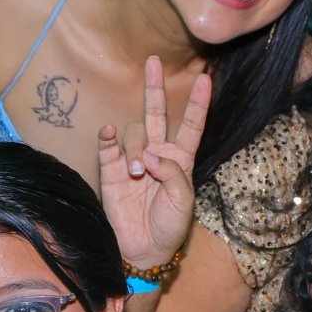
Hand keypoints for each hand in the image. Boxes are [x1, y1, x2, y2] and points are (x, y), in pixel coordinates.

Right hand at [97, 57, 210, 269]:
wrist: (144, 249)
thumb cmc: (170, 227)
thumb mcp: (183, 202)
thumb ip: (172, 174)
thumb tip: (150, 155)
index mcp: (180, 159)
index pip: (191, 125)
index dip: (197, 103)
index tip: (204, 78)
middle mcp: (157, 153)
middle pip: (156, 113)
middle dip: (155, 88)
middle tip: (153, 62)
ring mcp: (133, 159)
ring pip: (134, 133)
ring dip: (135, 148)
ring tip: (136, 173)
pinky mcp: (111, 169)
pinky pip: (108, 146)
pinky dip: (107, 138)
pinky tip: (108, 133)